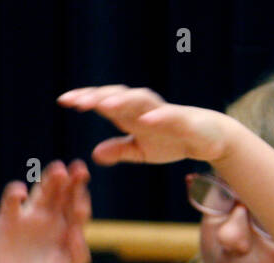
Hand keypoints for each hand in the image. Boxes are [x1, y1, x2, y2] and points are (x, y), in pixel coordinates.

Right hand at [0, 159, 91, 262]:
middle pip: (63, 193)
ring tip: (58, 170)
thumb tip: (79, 231)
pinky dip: (14, 192)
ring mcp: (28, 219)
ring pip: (41, 191)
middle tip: (78, 169)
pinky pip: (11, 201)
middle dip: (72, 180)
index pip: (78, 207)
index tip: (85, 191)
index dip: (82, 196)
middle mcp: (50, 220)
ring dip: (49, 178)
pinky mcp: (6, 221)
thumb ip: (78, 257)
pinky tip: (21, 192)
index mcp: (68, 231)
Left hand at [57, 85, 232, 165]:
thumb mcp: (141, 151)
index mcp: (131, 114)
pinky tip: (146, 120)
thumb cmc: (172, 140)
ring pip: (141, 101)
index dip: (85, 98)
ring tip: (103, 106)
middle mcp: (144, 109)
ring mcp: (164, 113)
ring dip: (123, 101)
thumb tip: (94, 153)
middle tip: (76, 101)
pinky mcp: (184, 121)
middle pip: (118, 96)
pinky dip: (158, 116)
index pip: (104, 101)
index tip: (63, 101)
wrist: (211, 140)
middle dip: (97, 96)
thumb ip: (119, 150)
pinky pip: (170, 116)